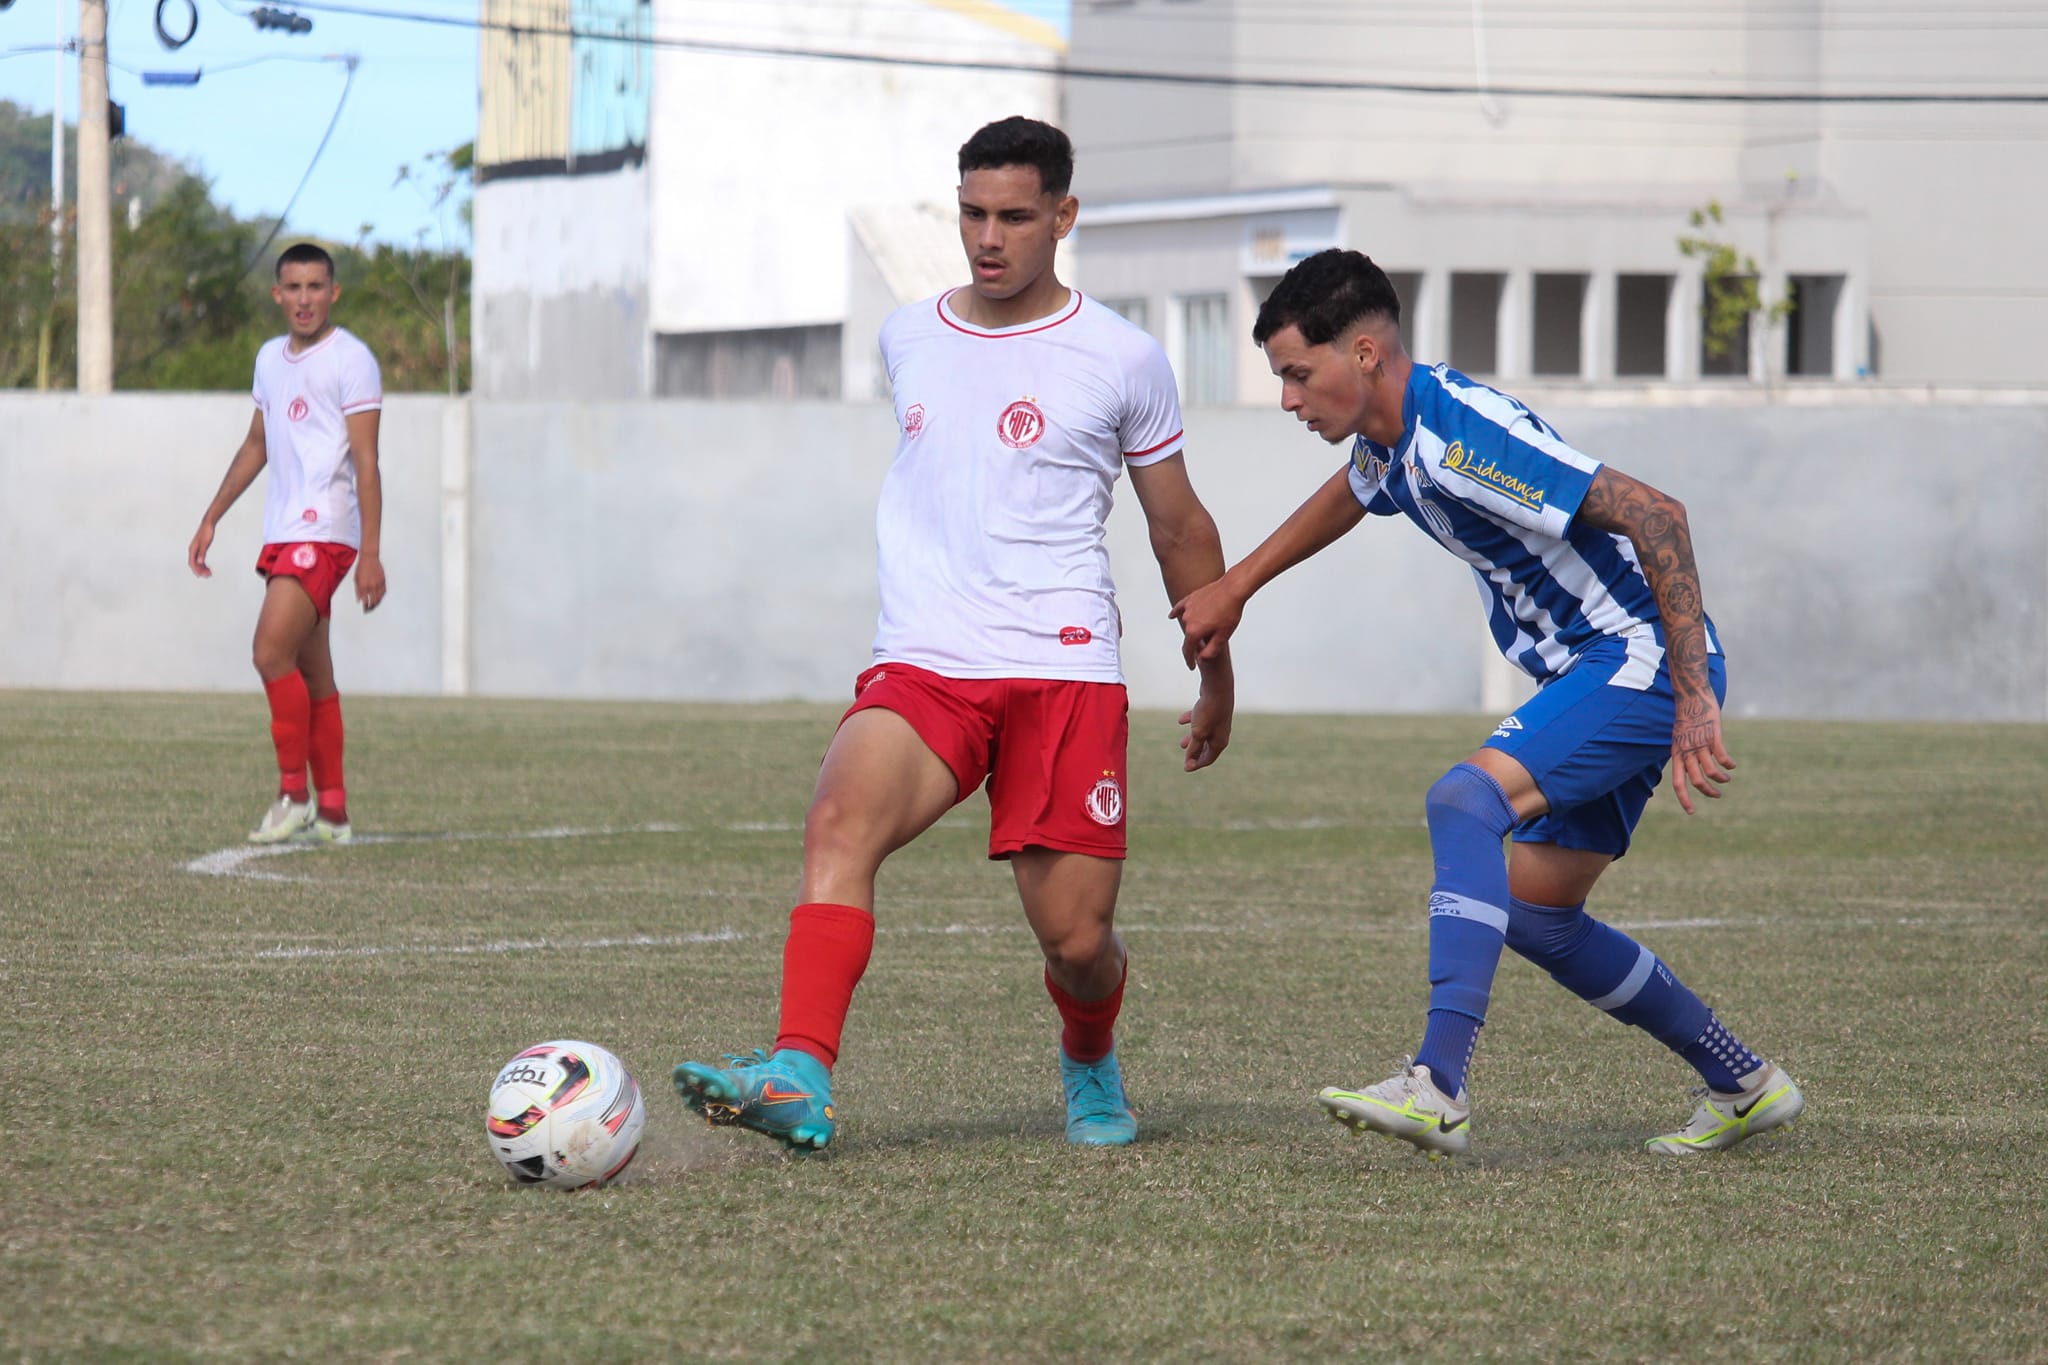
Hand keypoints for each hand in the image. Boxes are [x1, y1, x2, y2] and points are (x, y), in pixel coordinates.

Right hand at [187, 522, 214, 577]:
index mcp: (192, 549)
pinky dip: (204, 564)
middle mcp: (193, 550)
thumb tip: (199, 562)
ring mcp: (196, 550)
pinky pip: (200, 559)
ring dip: (202, 568)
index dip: (195, 570)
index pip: (192, 562)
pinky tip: (208, 567)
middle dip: (200, 570)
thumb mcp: (205, 543)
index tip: (200, 575)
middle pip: (194, 563)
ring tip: (209, 573)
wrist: (208, 525)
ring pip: (198, 562)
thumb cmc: (206, 532)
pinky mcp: (201, 549)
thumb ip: (202, 553)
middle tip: (208, 575)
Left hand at [355, 552, 386, 611]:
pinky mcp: (383, 581)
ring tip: (374, 606)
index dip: (365, 606)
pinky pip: (383, 591)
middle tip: (369, 610)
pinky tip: (379, 598)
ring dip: (377, 603)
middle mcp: (371, 586)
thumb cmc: (361, 567)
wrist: (370, 558)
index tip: (364, 610)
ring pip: (379, 597)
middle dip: (371, 607)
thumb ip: (357, 590)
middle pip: (373, 600)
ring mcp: (378, 583)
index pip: (365, 600)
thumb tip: (358, 600)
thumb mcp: (356, 578)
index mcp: (363, 585)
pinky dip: (381, 596)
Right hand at [1169, 579, 1243, 669]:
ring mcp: (1188, 608)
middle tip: (1207, 645)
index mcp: (1194, 631)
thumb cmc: (1230, 612)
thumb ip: (1211, 650)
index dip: (1190, 660)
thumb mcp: (1223, 636)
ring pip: (1188, 623)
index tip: (1192, 666)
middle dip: (1196, 643)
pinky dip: (1176, 613)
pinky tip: (1171, 616)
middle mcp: (1187, 620)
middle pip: (1189, 636)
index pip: (1188, 650)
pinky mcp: (1191, 598)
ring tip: (1209, 627)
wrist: (1232, 589)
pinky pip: (1180, 608)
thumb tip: (1201, 659)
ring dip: (1195, 627)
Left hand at [1177, 687, 1232, 771]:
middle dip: (1195, 753)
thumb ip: (1193, 749)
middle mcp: (1220, 733)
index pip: (1208, 759)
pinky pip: (1201, 720)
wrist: (1217, 688)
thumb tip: (1189, 765)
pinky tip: (1181, 720)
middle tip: (1185, 758)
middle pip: (1207, 748)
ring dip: (1192, 740)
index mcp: (1219, 742)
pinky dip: (1192, 722)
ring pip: (1203, 734)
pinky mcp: (1213, 710)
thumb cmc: (1208, 712)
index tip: (1185, 768)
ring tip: (1181, 743)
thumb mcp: (1198, 733)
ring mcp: (1218, 721)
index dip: (1196, 764)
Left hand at [1670, 694, 1734, 814]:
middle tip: (1717, 795)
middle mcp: (1686, 751)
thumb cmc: (1686, 718)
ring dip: (1721, 779)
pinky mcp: (1713, 736)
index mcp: (1676, 754)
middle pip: (1697, 781)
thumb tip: (1690, 767)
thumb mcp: (1679, 738)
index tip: (1691, 812)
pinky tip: (1732, 765)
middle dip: (1708, 792)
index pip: (1678, 782)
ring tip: (1726, 779)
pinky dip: (1729, 764)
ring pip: (1711, 772)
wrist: (1690, 696)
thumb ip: (1684, 753)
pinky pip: (1722, 757)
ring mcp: (1700, 744)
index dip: (1684, 799)